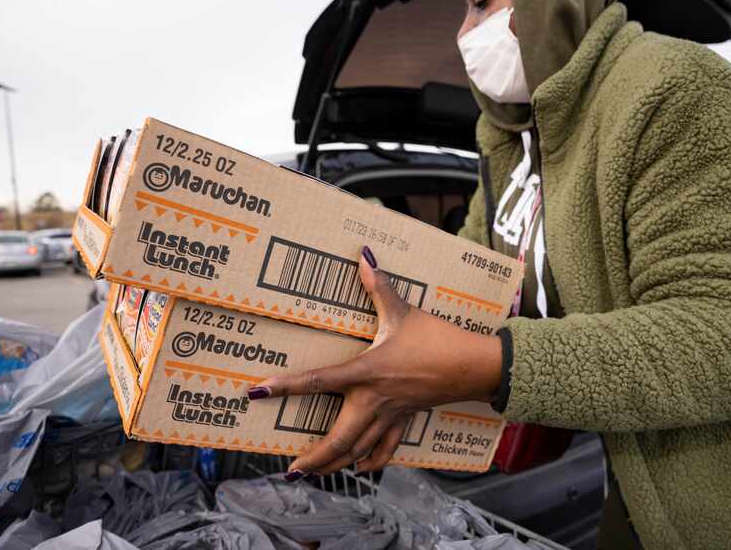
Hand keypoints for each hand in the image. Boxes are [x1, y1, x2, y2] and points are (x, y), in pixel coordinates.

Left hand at [248, 246, 502, 477]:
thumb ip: (379, 286)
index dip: (286, 386)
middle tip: (292, 470)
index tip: (259, 391)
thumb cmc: (436, 340)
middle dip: (315, 458)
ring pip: (359, 449)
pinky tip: (361, 469)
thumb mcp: (403, 312)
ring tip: (314, 474)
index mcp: (366, 372)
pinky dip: (372, 461)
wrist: (472, 367)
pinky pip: (386, 448)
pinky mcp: (404, 420)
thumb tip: (364, 256)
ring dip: (335, 464)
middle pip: (339, 438)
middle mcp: (373, 400)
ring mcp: (389, 415)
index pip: (318, 381)